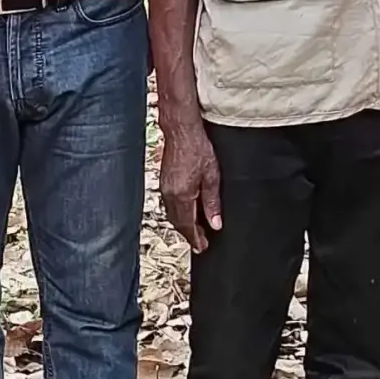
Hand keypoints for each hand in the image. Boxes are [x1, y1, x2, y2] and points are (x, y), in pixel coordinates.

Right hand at [159, 113, 222, 252]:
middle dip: (189, 234)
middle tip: (201, 242)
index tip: (202, 247)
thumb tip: (215, 223)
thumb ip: (212, 203)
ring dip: (184, 225)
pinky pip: (170, 205)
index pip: (188, 225)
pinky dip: (179, 214)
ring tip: (196, 230)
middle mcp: (170, 195)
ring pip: (173, 215)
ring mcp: (164, 189)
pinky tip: (188, 212)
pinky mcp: (164, 183)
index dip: (195, 239)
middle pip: (178, 223)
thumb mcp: (212, 177)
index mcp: (182, 196)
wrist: (181, 131)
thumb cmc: (197, 148)